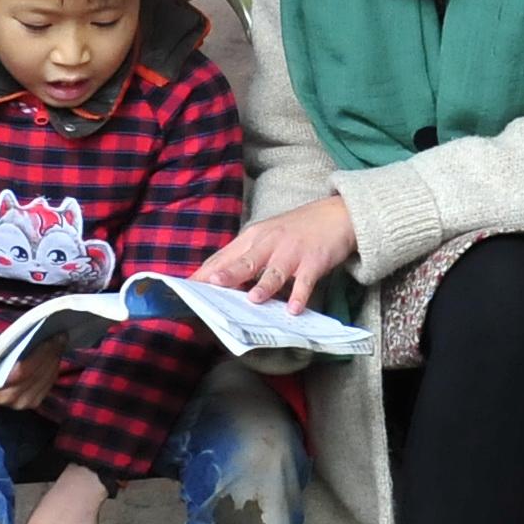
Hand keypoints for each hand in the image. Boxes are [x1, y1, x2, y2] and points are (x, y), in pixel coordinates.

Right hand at [0, 333, 63, 411]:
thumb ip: (11, 345)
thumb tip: (35, 333)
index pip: (23, 370)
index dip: (39, 353)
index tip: (50, 338)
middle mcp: (8, 398)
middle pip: (37, 374)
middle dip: (50, 353)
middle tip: (59, 336)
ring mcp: (20, 404)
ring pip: (45, 379)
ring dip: (54, 359)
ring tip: (60, 342)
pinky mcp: (31, 404)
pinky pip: (48, 385)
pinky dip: (53, 368)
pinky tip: (55, 355)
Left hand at [196, 195, 358, 310]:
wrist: (336, 214)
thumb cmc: (295, 230)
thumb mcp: (266, 236)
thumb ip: (244, 257)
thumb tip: (216, 281)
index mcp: (253, 237)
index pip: (224, 256)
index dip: (206, 272)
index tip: (187, 287)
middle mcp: (269, 243)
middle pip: (246, 261)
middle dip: (228, 274)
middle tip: (212, 286)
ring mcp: (292, 252)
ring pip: (275, 271)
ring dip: (265, 285)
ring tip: (253, 299)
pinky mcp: (314, 261)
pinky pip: (305, 281)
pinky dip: (299, 295)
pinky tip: (294, 309)